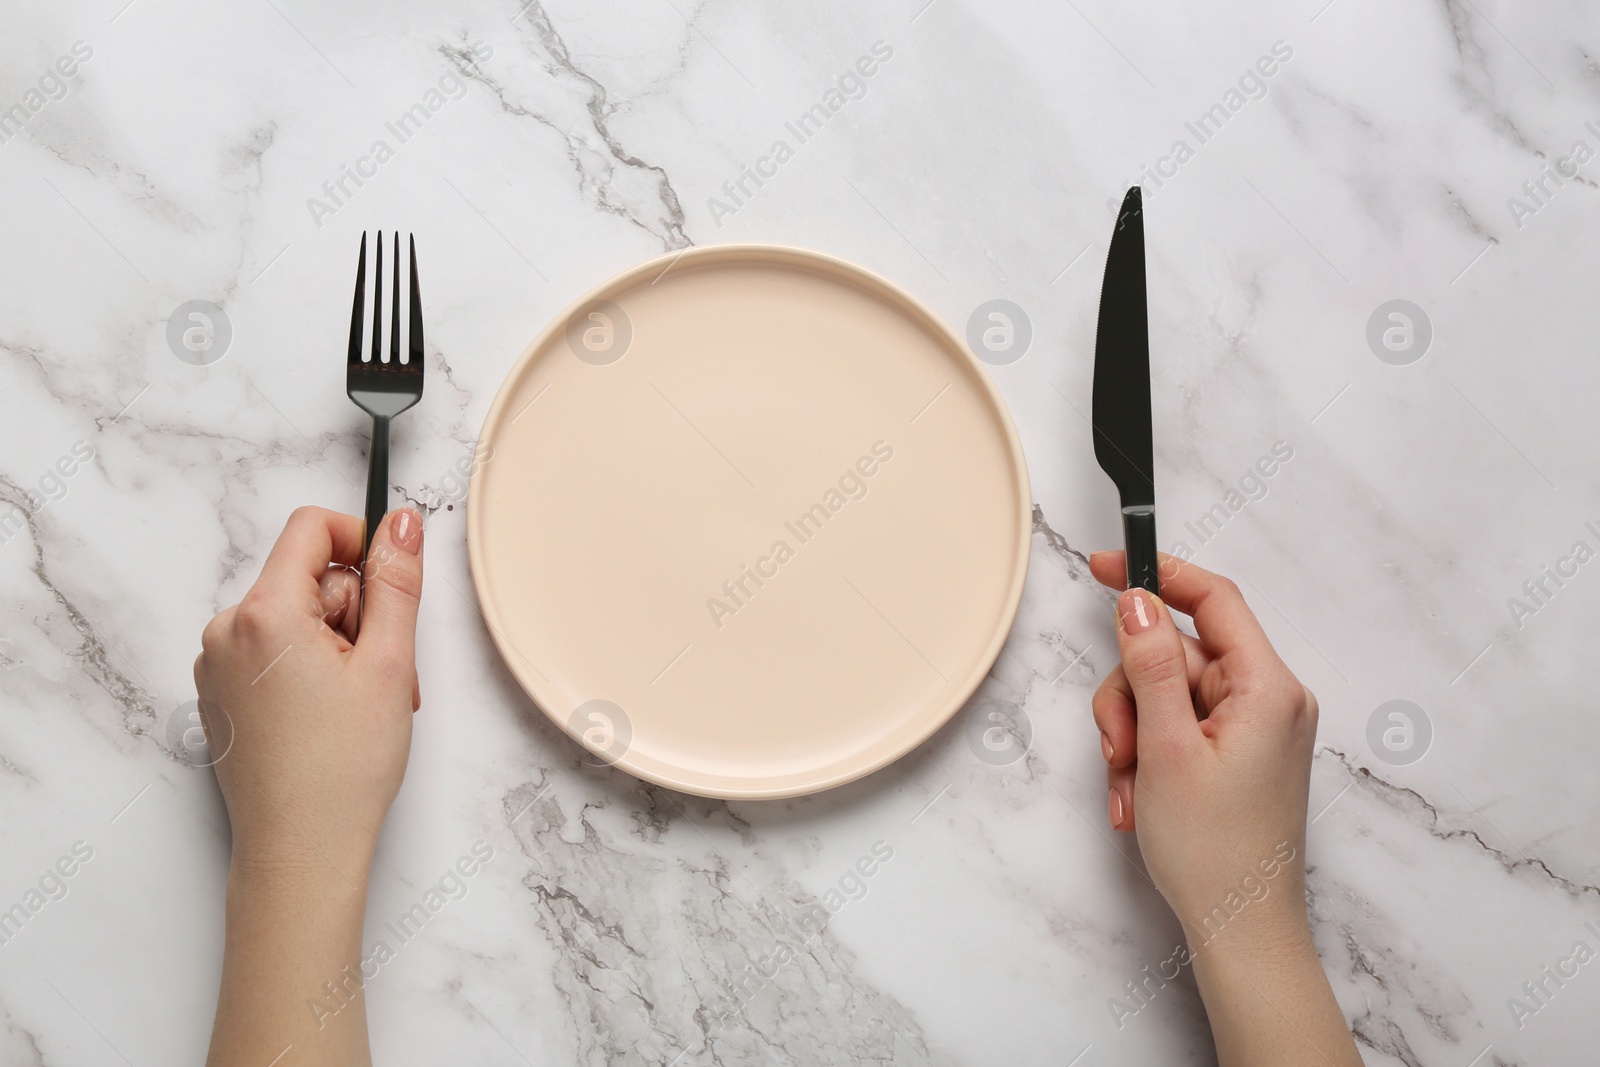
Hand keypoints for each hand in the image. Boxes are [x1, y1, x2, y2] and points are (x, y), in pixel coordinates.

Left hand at [194, 506, 423, 873]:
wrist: (300, 850)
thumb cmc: (343, 768)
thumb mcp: (391, 663)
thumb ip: (396, 582)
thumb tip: (400, 524)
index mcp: (264, 613)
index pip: (311, 528)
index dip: (361, 539)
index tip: (390, 580)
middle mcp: (226, 632)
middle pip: (306, 577)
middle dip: (355, 611)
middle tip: (381, 670)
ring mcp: (216, 667)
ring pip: (293, 618)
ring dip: (337, 644)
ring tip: (361, 701)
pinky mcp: (220, 696)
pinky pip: (272, 654)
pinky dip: (309, 670)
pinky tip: (332, 716)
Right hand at [1088, 554, 1360, 1066]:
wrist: (1241, 930)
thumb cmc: (1214, 849)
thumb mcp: (1164, 747)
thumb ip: (1149, 666)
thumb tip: (1138, 601)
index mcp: (1267, 688)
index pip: (1213, 599)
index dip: (1158, 574)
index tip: (1105, 567)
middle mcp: (1270, 700)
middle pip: (1178, 653)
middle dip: (1133, 694)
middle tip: (1119, 746)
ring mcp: (1255, 730)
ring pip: (1169, 693)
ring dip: (1134, 734)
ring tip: (1130, 785)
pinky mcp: (1239, 756)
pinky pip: (1180, 729)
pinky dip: (1150, 756)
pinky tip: (1139, 799)